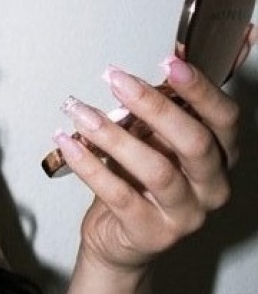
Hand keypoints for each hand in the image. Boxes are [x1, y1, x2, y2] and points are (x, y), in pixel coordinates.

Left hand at [52, 25, 255, 272]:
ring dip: (113, 135)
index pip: (225, 119)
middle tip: (115, 79)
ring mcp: (185, 214)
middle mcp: (212, 186)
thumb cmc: (139, 180)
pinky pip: (119, 196)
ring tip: (80, 112)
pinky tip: (68, 143)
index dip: (200, 89)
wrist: (120, 237)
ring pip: (157, 170)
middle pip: (194, 143)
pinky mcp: (151, 234)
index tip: (169, 61)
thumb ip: (164, 105)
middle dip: (153, 106)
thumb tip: (171, 55)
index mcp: (221, 156)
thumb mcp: (156, 139)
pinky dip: (90, 166)